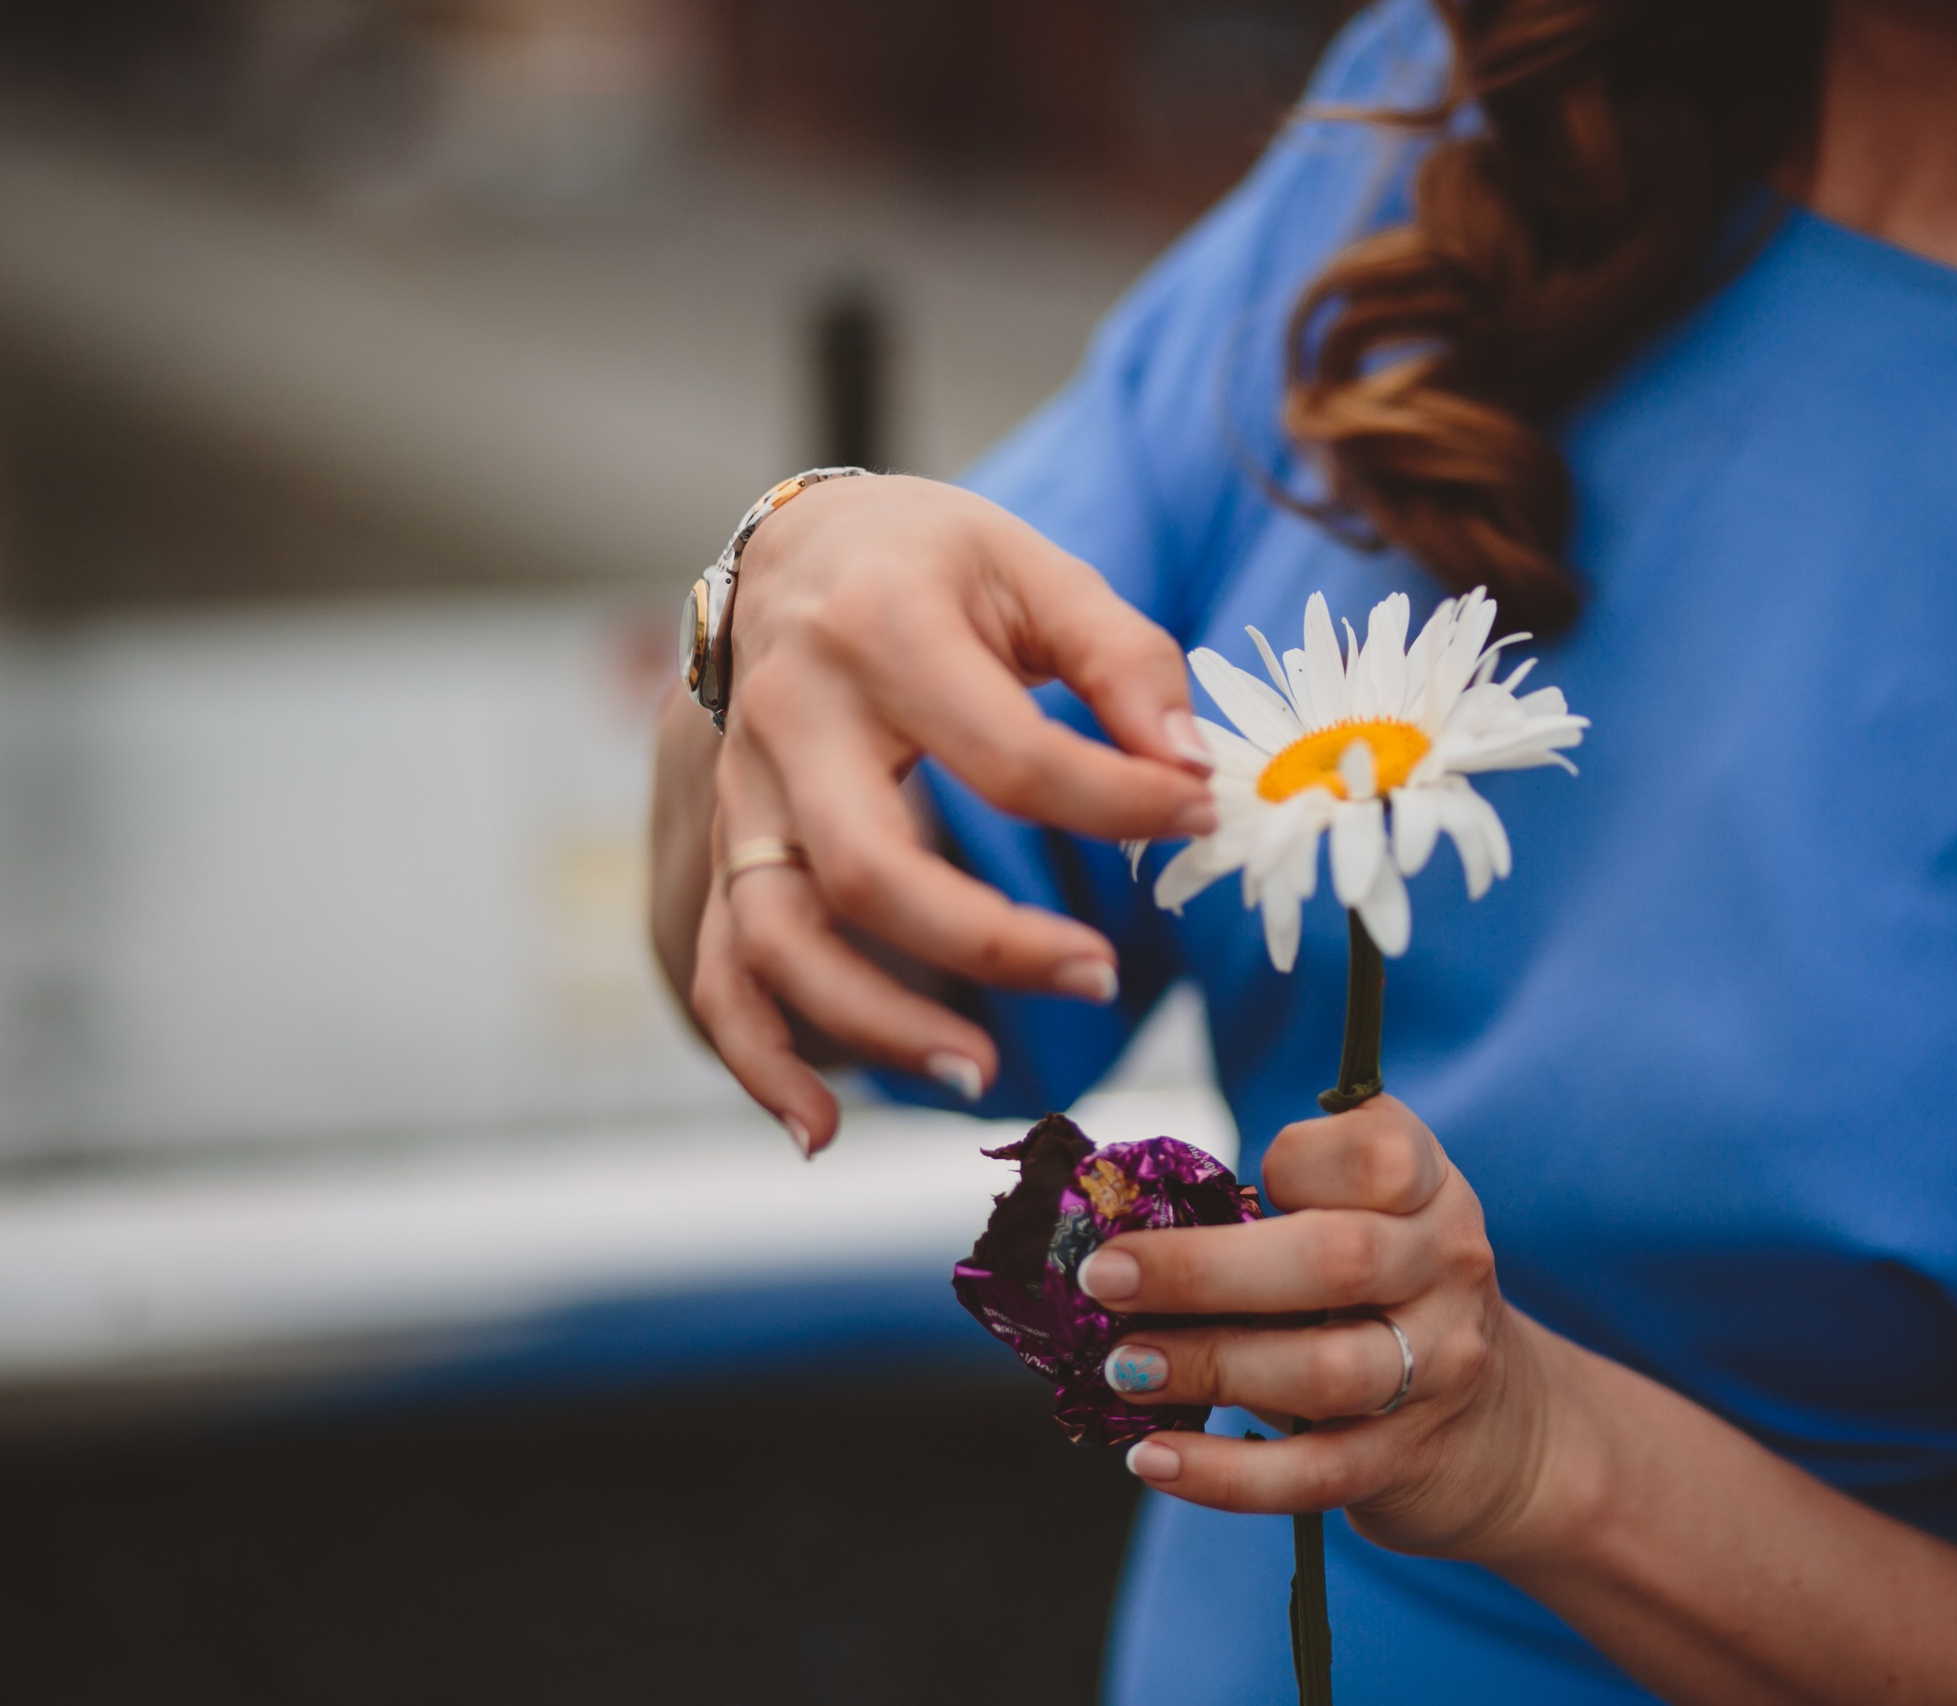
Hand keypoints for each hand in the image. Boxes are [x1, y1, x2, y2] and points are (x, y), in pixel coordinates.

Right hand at [678, 475, 1216, 1151]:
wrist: (796, 551)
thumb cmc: (938, 565)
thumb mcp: (1038, 570)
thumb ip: (1125, 662)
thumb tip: (1194, 765)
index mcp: (879, 631)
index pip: (1004, 754)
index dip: (1117, 803)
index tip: (1199, 816)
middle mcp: (790, 719)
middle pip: (870, 871)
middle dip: (990, 944)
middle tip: (1103, 973)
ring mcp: (745, 798)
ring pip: (781, 940)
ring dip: (877, 1023)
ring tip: (981, 1071)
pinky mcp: (730, 855)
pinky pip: (723, 975)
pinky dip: (762, 1063)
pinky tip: (824, 1133)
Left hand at [1082, 1095, 1566, 1561]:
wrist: (1502, 1431)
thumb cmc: (1391, 1299)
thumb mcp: (1373, 1226)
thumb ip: (1283, 1214)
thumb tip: (1119, 1223)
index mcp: (1431, 1191)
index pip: (1376, 1157)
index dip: (1299, 1160)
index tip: (1239, 1179)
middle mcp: (1447, 1270)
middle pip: (1335, 1259)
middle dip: (1202, 1270)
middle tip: (1104, 1276)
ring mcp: (1437, 1370)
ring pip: (1324, 1370)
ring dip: (1208, 1365)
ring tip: (1122, 1368)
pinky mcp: (1405, 1460)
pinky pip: (1312, 1473)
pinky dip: (1225, 1474)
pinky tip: (1154, 1460)